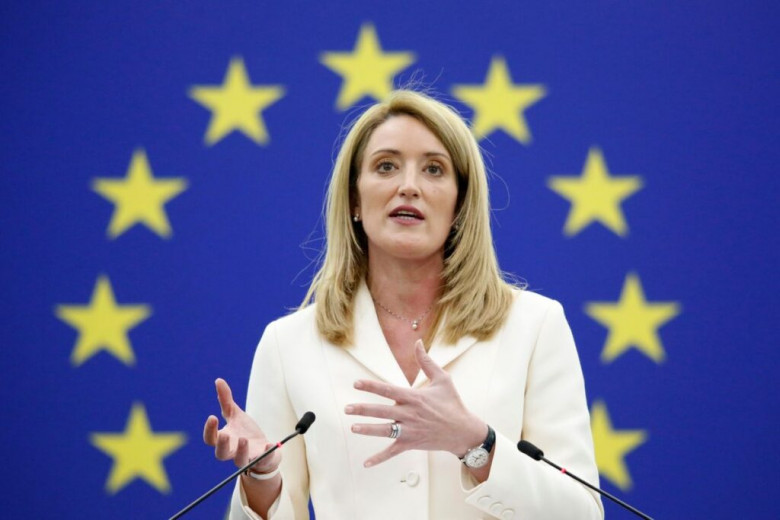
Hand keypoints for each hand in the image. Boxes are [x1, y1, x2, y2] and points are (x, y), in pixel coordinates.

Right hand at [203, 378, 279, 473]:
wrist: (264, 448)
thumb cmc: (245, 432)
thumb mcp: (236, 414)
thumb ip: (226, 400)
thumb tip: (218, 380)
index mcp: (225, 439)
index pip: (210, 439)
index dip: (209, 430)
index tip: (212, 417)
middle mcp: (233, 451)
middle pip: (221, 454)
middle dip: (222, 445)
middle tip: (225, 435)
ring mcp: (247, 457)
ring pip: (240, 461)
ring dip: (241, 451)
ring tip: (244, 439)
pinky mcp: (263, 460)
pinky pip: (264, 460)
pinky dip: (267, 454)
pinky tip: (269, 444)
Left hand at [345, 340, 486, 466]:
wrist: (463, 431)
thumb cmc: (452, 403)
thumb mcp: (442, 379)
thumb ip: (427, 361)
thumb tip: (418, 342)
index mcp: (414, 397)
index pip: (388, 390)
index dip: (371, 386)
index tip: (356, 383)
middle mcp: (409, 414)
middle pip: (381, 411)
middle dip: (363, 409)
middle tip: (347, 408)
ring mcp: (409, 430)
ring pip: (384, 430)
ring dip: (367, 429)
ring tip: (352, 427)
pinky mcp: (411, 444)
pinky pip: (392, 452)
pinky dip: (379, 458)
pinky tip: (366, 463)